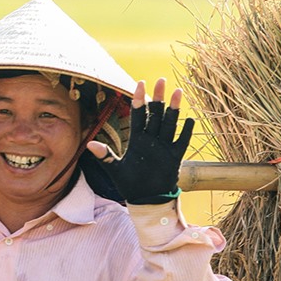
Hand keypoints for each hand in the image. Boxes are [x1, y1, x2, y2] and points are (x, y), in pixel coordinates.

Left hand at [87, 79, 192, 204]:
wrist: (146, 200)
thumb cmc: (130, 185)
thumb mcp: (116, 170)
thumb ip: (106, 156)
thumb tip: (89, 144)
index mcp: (137, 140)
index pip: (138, 115)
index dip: (139, 99)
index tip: (140, 83)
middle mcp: (151, 140)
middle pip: (156, 114)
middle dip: (159, 97)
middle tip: (162, 80)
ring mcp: (164, 147)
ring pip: (170, 123)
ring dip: (174, 109)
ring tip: (178, 92)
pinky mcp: (174, 157)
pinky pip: (182, 141)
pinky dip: (186, 132)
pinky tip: (190, 120)